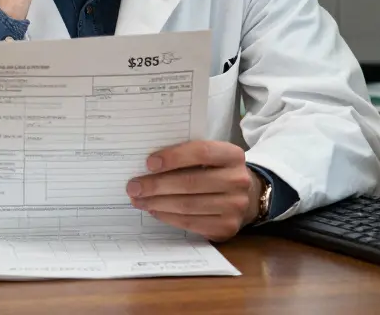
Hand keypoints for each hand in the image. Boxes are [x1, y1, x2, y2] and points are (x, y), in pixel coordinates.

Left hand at [126, 140, 263, 241]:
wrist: (247, 197)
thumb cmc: (217, 171)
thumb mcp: (211, 157)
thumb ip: (188, 155)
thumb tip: (148, 164)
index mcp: (233, 155)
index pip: (201, 152)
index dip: (174, 157)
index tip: (149, 163)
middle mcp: (238, 181)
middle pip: (191, 182)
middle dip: (157, 185)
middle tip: (133, 186)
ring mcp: (235, 206)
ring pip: (188, 205)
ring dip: (157, 203)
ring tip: (138, 200)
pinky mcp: (227, 227)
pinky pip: (190, 223)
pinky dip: (168, 216)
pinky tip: (154, 210)